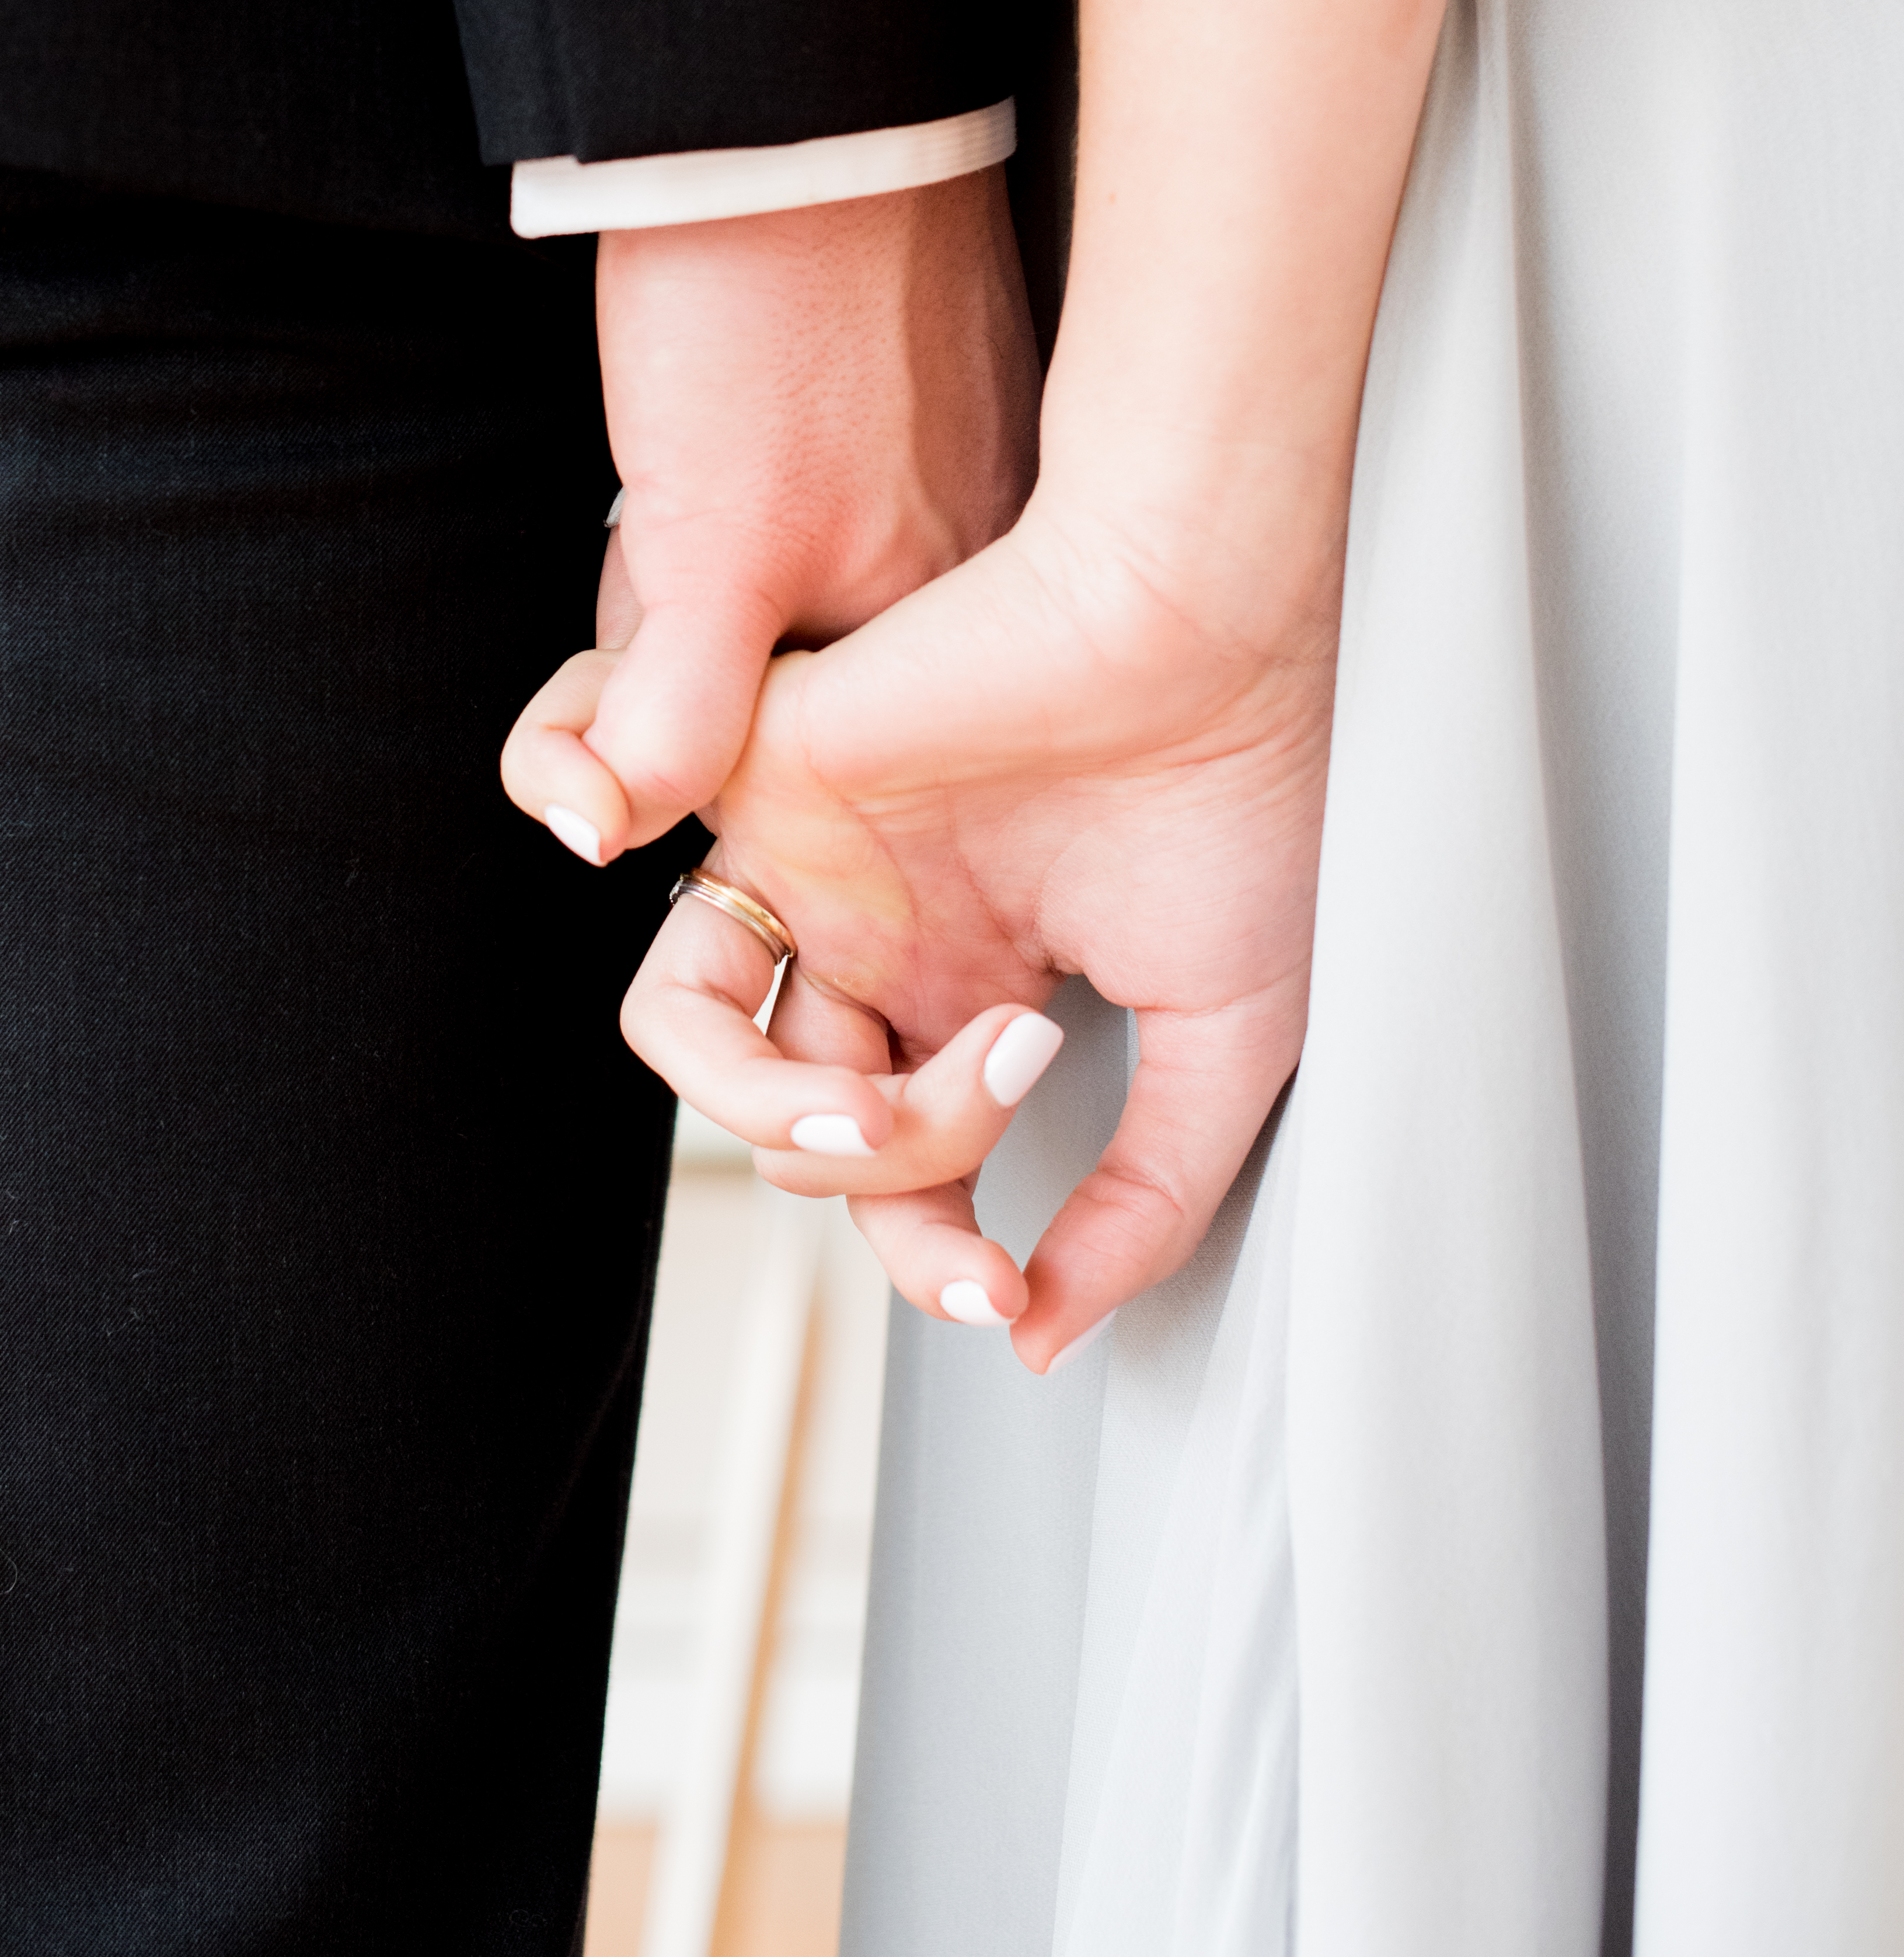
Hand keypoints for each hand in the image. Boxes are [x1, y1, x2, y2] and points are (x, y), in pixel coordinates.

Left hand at [500, 170, 1037, 858]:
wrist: (794, 118)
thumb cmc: (755, 314)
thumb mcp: (696, 557)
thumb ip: (665, 724)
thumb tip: (604, 837)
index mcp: (941, 647)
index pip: (777, 767)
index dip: (672, 714)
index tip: (642, 643)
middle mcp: (980, 588)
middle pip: (786, 678)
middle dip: (692, 622)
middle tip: (673, 511)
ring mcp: (976, 495)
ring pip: (792, 590)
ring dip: (709, 547)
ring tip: (699, 449)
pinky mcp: (954, 418)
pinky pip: (822, 508)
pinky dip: (753, 483)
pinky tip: (736, 415)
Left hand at [616, 495, 1337, 1369]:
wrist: (1195, 626)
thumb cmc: (1245, 791)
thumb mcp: (1230, 1042)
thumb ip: (1146, 1199)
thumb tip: (1046, 1330)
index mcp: (1002, 977)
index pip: (931, 1163)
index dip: (957, 1257)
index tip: (1017, 1296)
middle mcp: (905, 936)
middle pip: (829, 1144)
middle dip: (902, 1230)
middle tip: (982, 1248)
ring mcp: (831, 883)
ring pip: (739, 1081)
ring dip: (821, 1154)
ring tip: (903, 1122)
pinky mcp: (764, 827)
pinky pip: (683, 999)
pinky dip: (735, 1080)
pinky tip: (852, 1082)